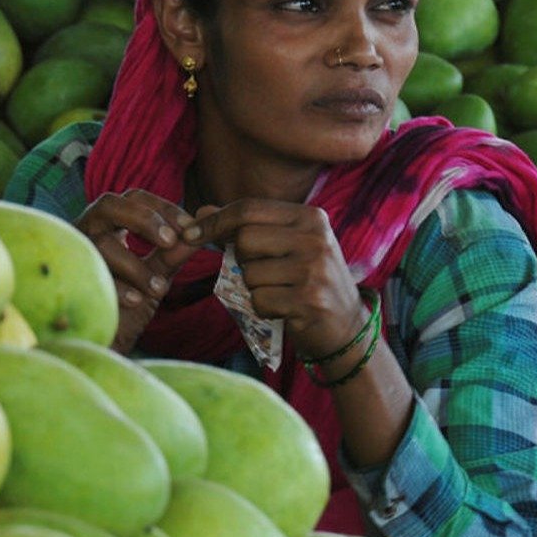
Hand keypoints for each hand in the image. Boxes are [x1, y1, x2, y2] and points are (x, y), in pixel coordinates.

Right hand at [74, 190, 207, 351]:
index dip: (162, 207)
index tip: (188, 226)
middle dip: (143, 220)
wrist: (104, 345)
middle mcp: (86, 233)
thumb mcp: (155, 277)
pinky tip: (136, 301)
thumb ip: (172, 256)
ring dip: (135, 266)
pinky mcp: (67, 281)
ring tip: (159, 289)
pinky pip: (91, 277)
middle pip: (108, 204)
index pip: (134, 198)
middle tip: (170, 241)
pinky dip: (118, 288)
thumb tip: (197, 234)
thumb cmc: (127, 308)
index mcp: (109, 226)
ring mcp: (73, 256)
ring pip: (101, 245)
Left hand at [193, 198, 369, 360]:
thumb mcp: (285, 246)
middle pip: (245, 239)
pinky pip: (259, 300)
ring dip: (253, 288)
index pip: (249, 209)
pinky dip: (263, 309)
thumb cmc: (308, 282)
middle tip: (262, 272)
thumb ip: (246, 227)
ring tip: (280, 292)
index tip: (190, 233)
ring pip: (249, 273)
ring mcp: (314, 269)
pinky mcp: (308, 300)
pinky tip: (284, 310)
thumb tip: (200, 211)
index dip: (215, 221)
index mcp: (310, 217)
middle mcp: (315, 238)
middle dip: (240, 259)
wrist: (346, 327)